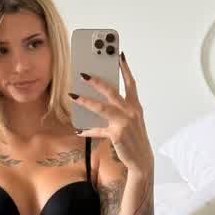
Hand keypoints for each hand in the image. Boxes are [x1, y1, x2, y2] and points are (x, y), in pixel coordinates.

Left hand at [69, 52, 152, 174]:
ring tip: (73, 95)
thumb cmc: (134, 139)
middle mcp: (131, 112)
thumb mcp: (131, 121)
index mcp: (135, 107)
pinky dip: (87, 130)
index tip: (119, 55)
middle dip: (97, 81)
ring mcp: (124, 122)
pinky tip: (78, 130)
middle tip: (84, 73)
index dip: (125, 68)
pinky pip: (98, 130)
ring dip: (86, 101)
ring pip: (102, 107)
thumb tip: (99, 100)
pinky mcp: (116, 134)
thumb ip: (119, 110)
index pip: (131, 83)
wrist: (141, 159)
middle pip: (112, 92)